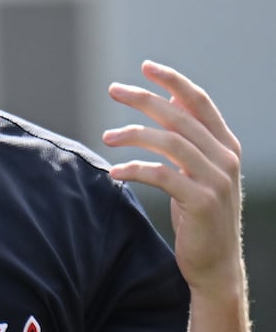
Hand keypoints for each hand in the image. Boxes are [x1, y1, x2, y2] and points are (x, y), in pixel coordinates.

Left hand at [103, 60, 243, 293]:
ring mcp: (216, 180)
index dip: (174, 82)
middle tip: (113, 89)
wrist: (215, 264)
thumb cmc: (199, 214)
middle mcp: (225, 158)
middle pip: (180, 116)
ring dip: (132, 134)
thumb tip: (168, 100)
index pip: (200, 103)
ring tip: (106, 137)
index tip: (146, 66)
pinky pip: (162, 175)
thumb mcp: (196, 172)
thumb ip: (188, 138)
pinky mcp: (201, 202)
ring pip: (170, 142)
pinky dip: (135, 169)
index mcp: (226, 146)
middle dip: (144, 99)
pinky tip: (114, 172)